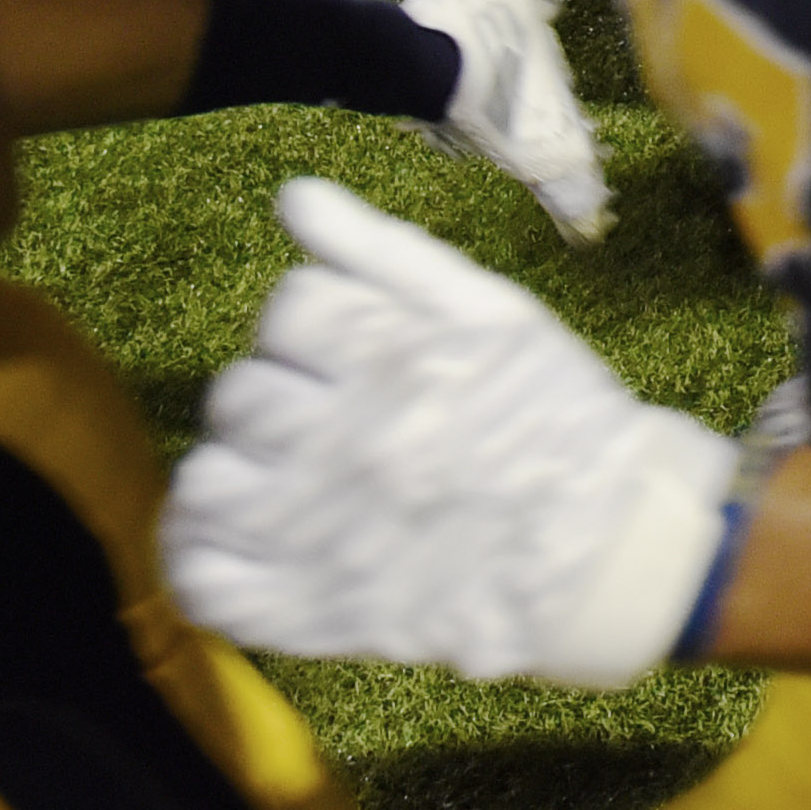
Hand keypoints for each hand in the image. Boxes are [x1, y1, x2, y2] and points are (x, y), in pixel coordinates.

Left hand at [162, 179, 741, 689]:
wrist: (609, 546)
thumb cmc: (553, 415)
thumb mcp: (495, 311)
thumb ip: (387, 252)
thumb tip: (294, 196)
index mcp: (394, 362)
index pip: (287, 310)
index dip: (314, 323)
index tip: (350, 352)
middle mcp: (346, 445)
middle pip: (236, 394)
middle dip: (276, 395)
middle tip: (327, 418)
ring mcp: (319, 537)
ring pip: (203, 482)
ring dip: (233, 472)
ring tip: (285, 476)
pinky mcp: (308, 613)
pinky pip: (200, 581)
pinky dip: (203, 556)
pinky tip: (243, 537)